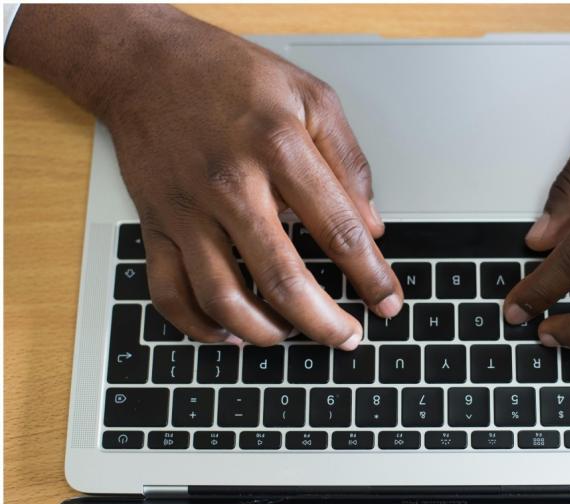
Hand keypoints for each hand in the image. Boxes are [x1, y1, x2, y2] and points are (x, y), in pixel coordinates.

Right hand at [7, 5, 402, 346]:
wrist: (147, 64)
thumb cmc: (232, 78)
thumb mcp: (311, 97)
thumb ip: (348, 161)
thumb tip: (372, 226)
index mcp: (279, 149)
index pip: (339, 231)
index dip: (371, 276)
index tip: (387, 302)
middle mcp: (231, 185)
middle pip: (283, 279)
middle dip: (324, 323)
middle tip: (348, 337)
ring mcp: (188, 210)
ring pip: (224, 298)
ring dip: (266, 333)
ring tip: (294, 336)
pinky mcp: (155, 225)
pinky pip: (170, 293)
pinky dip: (200, 327)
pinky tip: (231, 334)